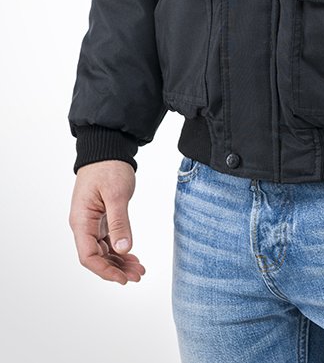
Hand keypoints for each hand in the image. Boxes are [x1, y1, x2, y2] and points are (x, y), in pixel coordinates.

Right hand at [69, 160, 144, 284]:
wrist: (108, 147)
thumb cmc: (109, 167)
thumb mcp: (116, 195)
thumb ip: (119, 223)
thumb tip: (122, 250)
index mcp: (81, 221)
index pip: (88, 257)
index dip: (105, 271)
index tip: (123, 278)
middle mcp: (83, 224)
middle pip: (97, 257)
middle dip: (116, 269)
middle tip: (138, 275)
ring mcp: (92, 222)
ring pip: (103, 250)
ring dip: (119, 261)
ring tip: (139, 269)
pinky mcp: (101, 217)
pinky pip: (108, 240)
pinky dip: (120, 249)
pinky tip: (132, 255)